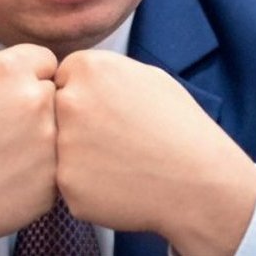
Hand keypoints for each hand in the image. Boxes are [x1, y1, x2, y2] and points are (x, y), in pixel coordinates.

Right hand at [0, 43, 58, 254]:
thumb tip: (1, 55)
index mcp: (11, 70)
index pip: (45, 60)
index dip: (28, 75)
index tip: (9, 96)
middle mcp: (37, 101)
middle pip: (56, 93)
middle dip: (37, 104)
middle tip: (6, 126)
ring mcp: (50, 143)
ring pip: (61, 130)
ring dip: (43, 137)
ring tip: (7, 152)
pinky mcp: (54, 179)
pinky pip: (58, 165)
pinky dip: (41, 170)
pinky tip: (10, 176)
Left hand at [53, 50, 255, 255]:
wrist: (200, 182)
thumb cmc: (180, 127)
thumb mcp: (148, 77)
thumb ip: (104, 72)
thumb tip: (74, 74)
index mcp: (88, 68)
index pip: (63, 79)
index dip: (87, 98)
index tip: (111, 113)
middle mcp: (69, 102)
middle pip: (56, 113)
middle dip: (78, 126)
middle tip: (115, 140)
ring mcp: (65, 146)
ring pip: (58, 150)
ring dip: (81, 158)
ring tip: (122, 162)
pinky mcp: (67, 185)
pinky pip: (69, 183)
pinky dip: (89, 187)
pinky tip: (120, 184)